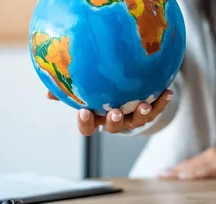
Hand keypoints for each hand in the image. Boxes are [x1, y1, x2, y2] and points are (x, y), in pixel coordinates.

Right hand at [46, 89, 172, 135]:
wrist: (129, 92)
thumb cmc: (102, 90)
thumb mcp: (85, 89)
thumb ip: (69, 88)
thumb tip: (48, 90)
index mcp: (97, 116)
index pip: (87, 126)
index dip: (85, 122)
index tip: (83, 111)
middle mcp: (115, 120)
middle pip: (113, 127)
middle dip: (114, 122)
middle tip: (115, 112)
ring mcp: (133, 117)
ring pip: (136, 121)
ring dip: (141, 114)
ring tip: (145, 105)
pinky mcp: (150, 112)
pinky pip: (157, 109)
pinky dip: (162, 102)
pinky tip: (168, 91)